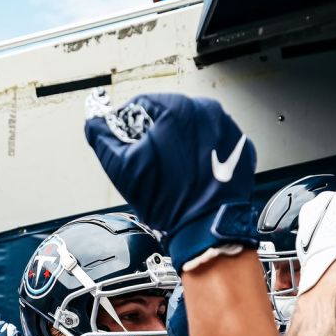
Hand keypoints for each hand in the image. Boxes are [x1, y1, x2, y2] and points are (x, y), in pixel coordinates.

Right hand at [84, 92, 257, 270]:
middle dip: (158, 135)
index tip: (130, 144)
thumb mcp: (122, 168)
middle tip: (152, 162)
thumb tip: (94, 124)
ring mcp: (229, 129)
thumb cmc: (168, 202)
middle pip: (170, 115)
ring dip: (182, 144)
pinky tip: (195, 175)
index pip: (142, 105)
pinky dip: (204, 155)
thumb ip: (102, 137)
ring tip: (176, 171)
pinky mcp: (241, 149)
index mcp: (178, 109)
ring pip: (194, 129)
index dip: (130, 126)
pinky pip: (216, 144)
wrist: (206, 231)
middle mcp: (208, 111)